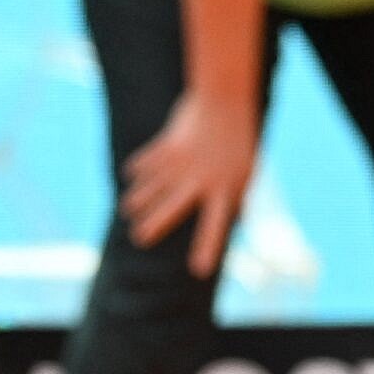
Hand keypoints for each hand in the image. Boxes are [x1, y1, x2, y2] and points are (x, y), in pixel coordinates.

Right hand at [120, 89, 259, 275]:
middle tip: (138, 239)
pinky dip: (138, 170)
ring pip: (153, 185)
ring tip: (127, 211)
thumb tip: (237, 220)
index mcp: (225, 188)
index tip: (198, 271)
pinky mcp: (166, 145)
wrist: (224, 102)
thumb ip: (239, 196)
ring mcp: (181, 161)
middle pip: (172, 207)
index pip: (215, 225)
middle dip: (154, 224)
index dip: (207, 248)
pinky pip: (147, 161)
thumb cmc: (240, 141)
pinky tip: (130, 177)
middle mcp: (200, 178)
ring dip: (138, 199)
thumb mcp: (247, 172)